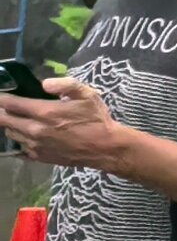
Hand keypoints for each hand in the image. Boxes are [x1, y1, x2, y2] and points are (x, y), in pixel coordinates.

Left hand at [0, 76, 126, 173]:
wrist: (104, 148)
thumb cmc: (96, 119)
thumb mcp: (88, 95)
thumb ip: (66, 85)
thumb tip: (44, 83)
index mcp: (45, 112)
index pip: (12, 104)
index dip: (2, 98)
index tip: (0, 95)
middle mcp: (35, 130)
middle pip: (4, 121)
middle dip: (1, 112)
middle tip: (4, 107)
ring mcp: (34, 145)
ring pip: (10, 133)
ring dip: (10, 125)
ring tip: (16, 118)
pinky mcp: (38, 157)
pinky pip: (19, 147)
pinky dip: (19, 139)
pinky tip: (26, 134)